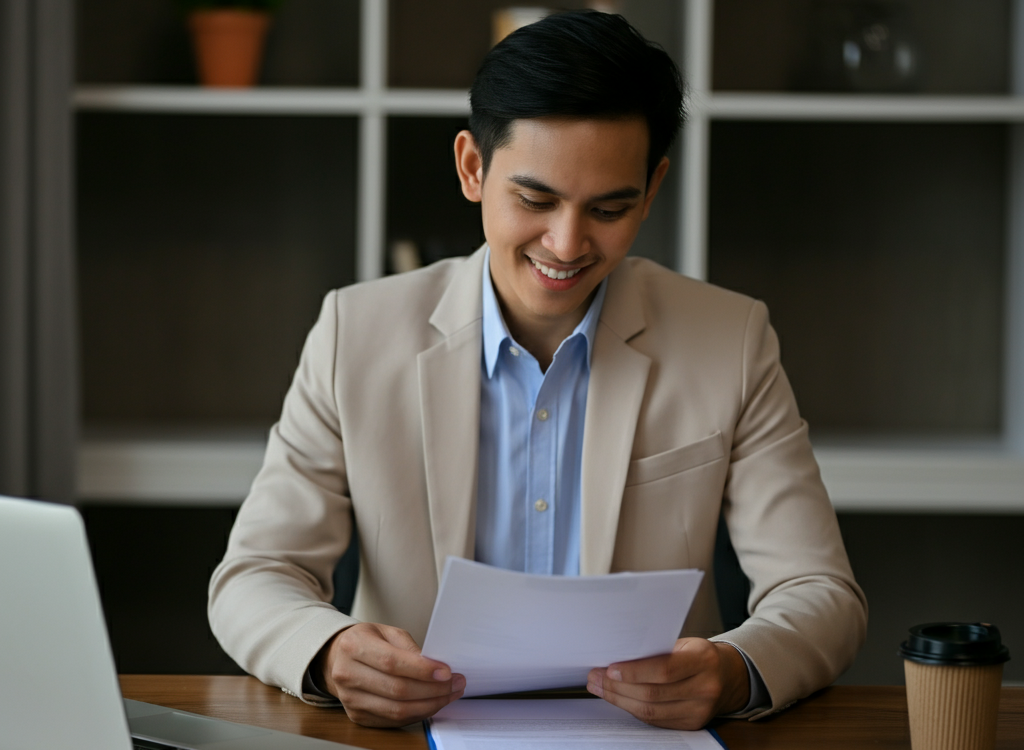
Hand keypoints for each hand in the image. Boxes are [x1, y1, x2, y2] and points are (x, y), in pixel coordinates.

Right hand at [314, 622, 465, 726]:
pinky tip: (432, 703)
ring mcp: (351, 699)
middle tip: (455, 683)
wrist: (337, 658)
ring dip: (430, 705)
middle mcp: (347, 674)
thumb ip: (409, 647)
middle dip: (433, 689)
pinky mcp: (357, 716)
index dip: (422, 670)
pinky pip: (393, 721)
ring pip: (397, 710)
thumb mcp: (386, 632)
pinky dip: (417, 714)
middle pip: (397, 690)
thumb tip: (434, 666)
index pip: (392, 662)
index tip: (446, 671)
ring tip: (449, 694)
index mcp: (354, 646)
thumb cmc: (365, 642)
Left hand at [586, 638, 749, 729]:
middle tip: (595, 677)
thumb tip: (616, 657)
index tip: (609, 668)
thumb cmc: (699, 655)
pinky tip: (618, 698)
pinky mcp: (692, 724)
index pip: (664, 669)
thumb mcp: (685, 644)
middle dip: (618, 687)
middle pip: (653, 694)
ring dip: (619, 699)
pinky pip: (656, 720)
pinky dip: (633, 709)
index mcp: (703, 660)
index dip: (634, 671)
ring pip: (651, 711)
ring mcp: (700, 710)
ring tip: (599, 687)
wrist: (728, 676)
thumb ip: (657, 651)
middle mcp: (705, 688)